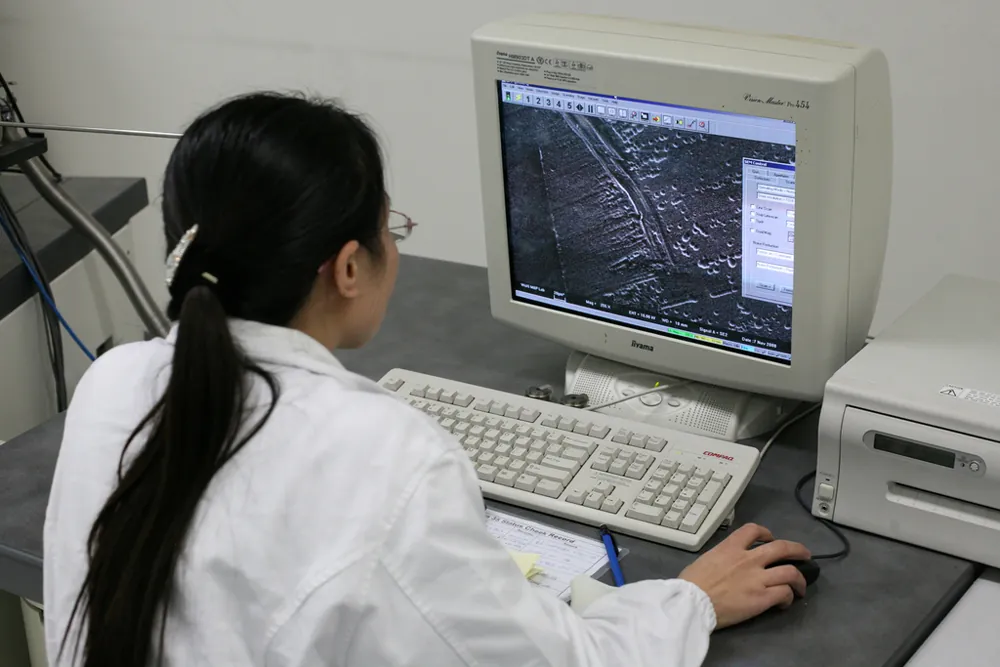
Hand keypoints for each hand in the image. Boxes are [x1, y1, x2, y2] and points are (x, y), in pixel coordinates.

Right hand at [678, 523, 809, 628]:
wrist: (692, 602)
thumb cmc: (692, 583)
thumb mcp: (705, 559)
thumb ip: (720, 558)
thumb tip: (725, 564)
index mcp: (731, 547)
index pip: (754, 530)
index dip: (766, 532)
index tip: (770, 538)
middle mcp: (749, 559)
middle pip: (782, 548)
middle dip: (797, 550)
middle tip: (804, 555)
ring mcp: (758, 579)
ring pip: (790, 572)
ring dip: (800, 579)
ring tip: (801, 586)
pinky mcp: (762, 598)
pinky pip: (784, 593)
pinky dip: (788, 597)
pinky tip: (784, 603)